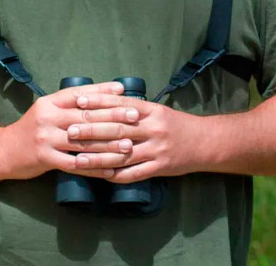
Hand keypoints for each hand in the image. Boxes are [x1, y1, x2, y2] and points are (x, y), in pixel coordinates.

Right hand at [0, 81, 142, 180]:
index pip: (79, 94)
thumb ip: (66, 105)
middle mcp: (47, 118)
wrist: (4, 151)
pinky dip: (95, 168)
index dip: (102, 92)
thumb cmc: (30, 129)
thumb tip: (98, 96)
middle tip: (134, 116)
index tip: (123, 90)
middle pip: (85, 117)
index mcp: (49, 103)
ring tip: (129, 145)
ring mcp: (46, 139)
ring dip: (109, 144)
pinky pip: (75, 164)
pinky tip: (111, 169)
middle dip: (113, 116)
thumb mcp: (44, 110)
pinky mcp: (45, 158)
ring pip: (83, 142)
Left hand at [65, 93, 205, 181]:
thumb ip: (132, 107)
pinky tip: (101, 175)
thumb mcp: (156, 109)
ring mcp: (157, 149)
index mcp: (150, 111)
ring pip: (123, 154)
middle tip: (70, 130)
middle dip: (92, 130)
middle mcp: (153, 129)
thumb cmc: (174, 123)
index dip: (98, 103)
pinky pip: (136, 173)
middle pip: (117, 129)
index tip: (78, 102)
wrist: (205, 142)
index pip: (120, 105)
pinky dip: (117, 175)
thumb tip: (103, 99)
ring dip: (99, 156)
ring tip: (78, 157)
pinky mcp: (161, 168)